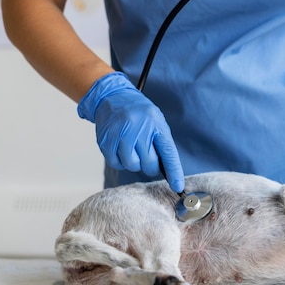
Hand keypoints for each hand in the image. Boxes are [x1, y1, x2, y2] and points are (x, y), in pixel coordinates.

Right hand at [77, 72, 184, 192]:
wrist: (112, 96)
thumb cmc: (138, 112)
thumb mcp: (156, 121)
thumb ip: (161, 143)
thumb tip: (166, 170)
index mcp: (156, 124)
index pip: (168, 153)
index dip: (174, 172)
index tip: (178, 187)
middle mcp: (139, 129)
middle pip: (149, 164)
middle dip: (150, 165)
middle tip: (146, 156)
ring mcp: (121, 135)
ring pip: (132, 166)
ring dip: (134, 163)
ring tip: (132, 148)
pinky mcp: (106, 141)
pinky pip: (116, 164)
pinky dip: (120, 161)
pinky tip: (121, 149)